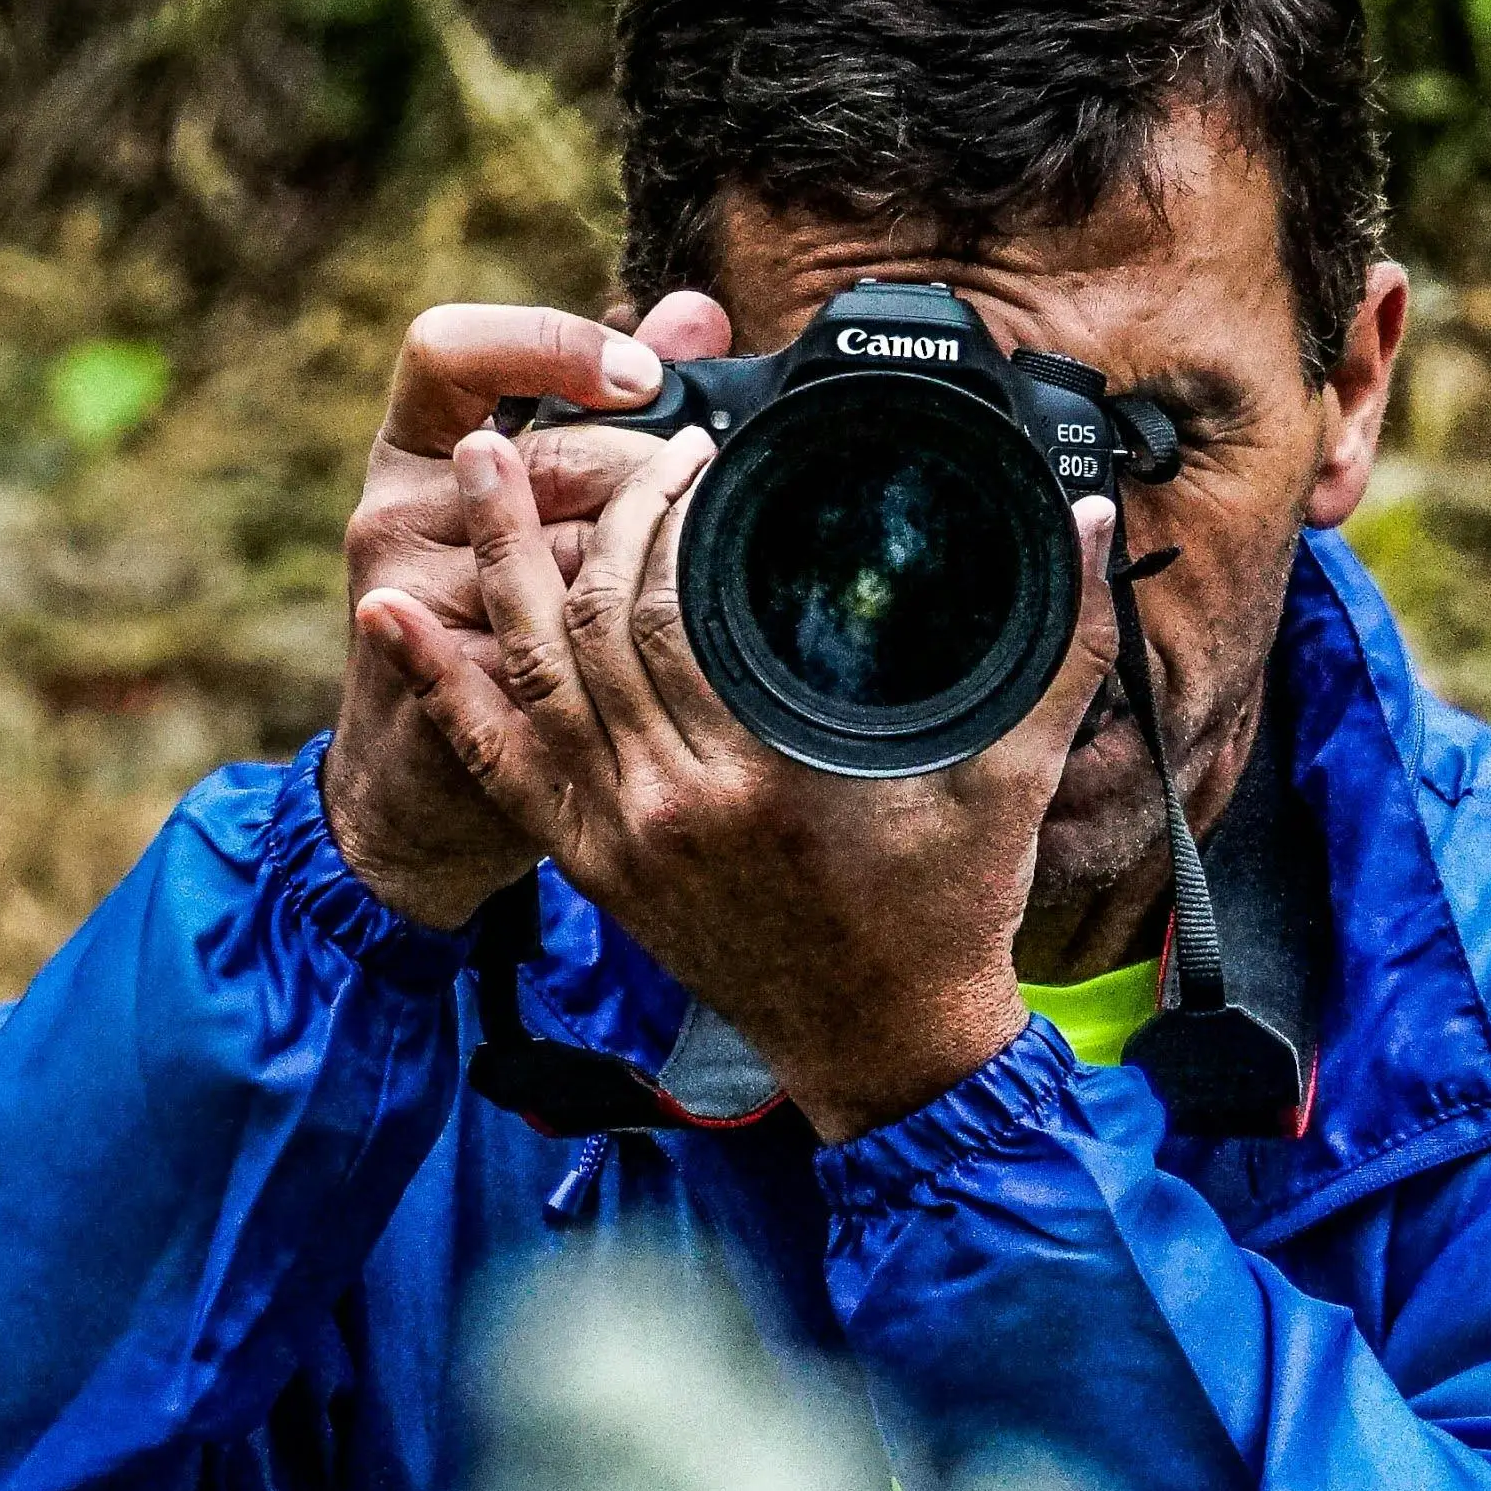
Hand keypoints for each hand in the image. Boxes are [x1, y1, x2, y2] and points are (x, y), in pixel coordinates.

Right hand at [322, 290, 735, 928]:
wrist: (422, 780)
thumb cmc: (504, 617)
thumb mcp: (545, 495)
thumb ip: (613, 397)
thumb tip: (694, 311)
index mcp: (415, 449)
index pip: (448, 349)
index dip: (543, 346)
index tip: (642, 374)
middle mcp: (396, 514)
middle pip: (536, 460)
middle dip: (641, 475)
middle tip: (719, 487)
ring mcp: (409, 603)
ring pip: (558, 559)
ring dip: (650, 564)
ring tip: (723, 562)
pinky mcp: (446, 690)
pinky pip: (560, 658)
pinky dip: (635, 650)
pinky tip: (697, 643)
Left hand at [382, 409, 1122, 1143]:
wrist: (890, 1055)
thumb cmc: (952, 917)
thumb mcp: (1014, 778)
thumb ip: (1058, 645)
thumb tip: (1091, 518)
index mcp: (764, 777)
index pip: (677, 608)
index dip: (671, 510)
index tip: (695, 445)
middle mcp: (672, 808)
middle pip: (588, 627)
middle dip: (581, 514)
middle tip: (579, 435)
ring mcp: (620, 843)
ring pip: (531, 680)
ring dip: (496, 566)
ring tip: (472, 467)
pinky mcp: (593, 871)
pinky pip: (501, 766)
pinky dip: (444, 690)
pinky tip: (399, 621)